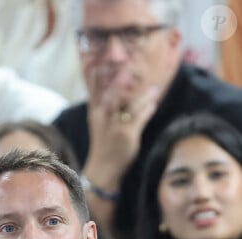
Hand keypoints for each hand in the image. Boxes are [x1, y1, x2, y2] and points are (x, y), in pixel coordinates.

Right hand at [84, 67, 159, 187]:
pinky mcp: (127, 134)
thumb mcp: (98, 123)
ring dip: (143, 95)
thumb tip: (112, 86)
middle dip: (120, 80)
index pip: (94, 88)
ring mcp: (115, 126)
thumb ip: (104, 104)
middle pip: (112, 93)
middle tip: (129, 67)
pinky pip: (140, 117)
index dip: (97, 73)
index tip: (100, 58)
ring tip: (154, 88)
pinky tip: (153, 104)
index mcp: (95, 113)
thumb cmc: (103, 144)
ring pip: (130, 105)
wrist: (102, 169)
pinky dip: (148, 109)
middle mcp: (103, 117)